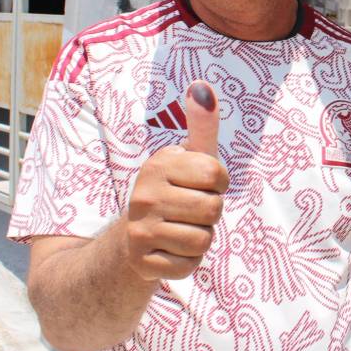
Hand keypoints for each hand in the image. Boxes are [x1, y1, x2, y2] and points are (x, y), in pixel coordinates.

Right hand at [125, 81, 228, 280]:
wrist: (132, 239)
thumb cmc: (175, 191)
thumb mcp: (190, 158)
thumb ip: (202, 124)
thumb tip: (202, 85)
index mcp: (159, 164)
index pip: (216, 174)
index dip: (218, 183)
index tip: (201, 184)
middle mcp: (144, 194)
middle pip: (213, 209)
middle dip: (210, 214)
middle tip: (189, 210)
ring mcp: (140, 229)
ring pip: (203, 240)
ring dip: (200, 239)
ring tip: (181, 229)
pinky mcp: (141, 261)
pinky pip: (189, 266)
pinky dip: (187, 262)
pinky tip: (170, 251)